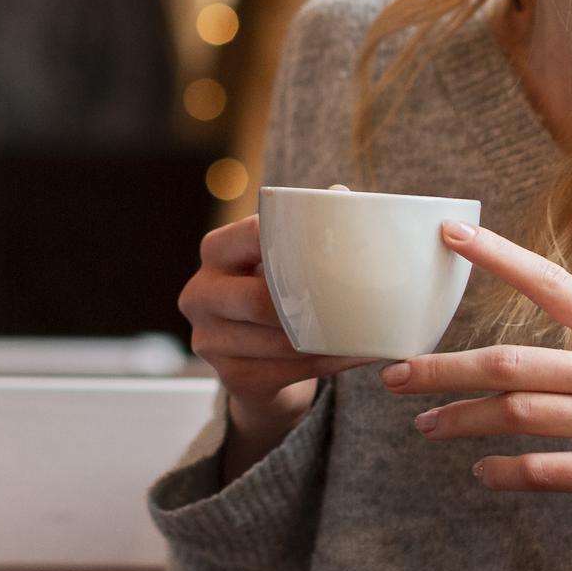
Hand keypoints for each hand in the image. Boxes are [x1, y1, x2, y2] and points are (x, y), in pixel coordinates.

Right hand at [180, 216, 367, 480]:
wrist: (256, 366)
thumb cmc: (274, 296)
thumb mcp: (280, 262)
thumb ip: (303, 229)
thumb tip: (341, 193)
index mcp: (215, 251)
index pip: (252, 235)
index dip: (291, 238)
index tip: (335, 242)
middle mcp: (200, 293)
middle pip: (259, 299)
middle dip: (310, 303)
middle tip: (359, 298)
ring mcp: (209, 339)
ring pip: (279, 340)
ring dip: (329, 339)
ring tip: (371, 330)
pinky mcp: (231, 377)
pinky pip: (289, 370)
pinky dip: (329, 363)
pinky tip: (358, 355)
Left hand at [380, 219, 571, 505]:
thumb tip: (552, 351)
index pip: (549, 282)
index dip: (497, 255)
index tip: (447, 231)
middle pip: (508, 362)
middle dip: (441, 368)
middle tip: (393, 375)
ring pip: (515, 413)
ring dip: (460, 418)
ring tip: (424, 424)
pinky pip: (543, 470)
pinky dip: (504, 471)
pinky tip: (480, 471)